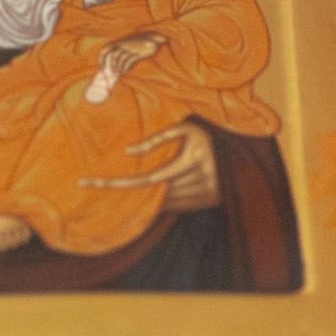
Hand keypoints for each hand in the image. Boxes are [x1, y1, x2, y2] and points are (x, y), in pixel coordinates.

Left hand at [79, 120, 220, 213]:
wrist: (244, 155)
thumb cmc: (208, 135)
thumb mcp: (187, 127)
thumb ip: (158, 138)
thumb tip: (128, 151)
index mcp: (192, 159)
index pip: (149, 178)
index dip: (120, 184)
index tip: (91, 183)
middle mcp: (199, 180)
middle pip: (155, 195)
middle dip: (132, 196)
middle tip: (99, 187)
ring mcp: (205, 195)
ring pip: (165, 204)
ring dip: (148, 201)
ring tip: (129, 192)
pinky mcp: (208, 203)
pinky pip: (177, 208)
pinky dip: (162, 204)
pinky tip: (150, 199)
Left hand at [100, 32, 166, 78]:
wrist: (153, 39)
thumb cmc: (139, 43)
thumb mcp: (128, 45)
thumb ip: (120, 51)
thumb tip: (113, 62)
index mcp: (120, 42)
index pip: (106, 49)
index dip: (101, 57)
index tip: (101, 65)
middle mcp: (124, 44)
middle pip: (112, 55)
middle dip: (110, 65)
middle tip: (110, 74)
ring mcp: (131, 48)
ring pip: (121, 59)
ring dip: (118, 68)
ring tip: (118, 74)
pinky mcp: (138, 52)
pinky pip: (130, 61)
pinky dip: (126, 67)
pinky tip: (126, 71)